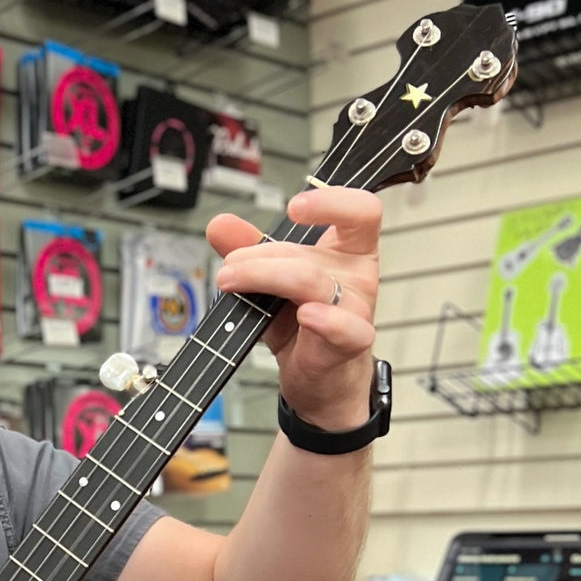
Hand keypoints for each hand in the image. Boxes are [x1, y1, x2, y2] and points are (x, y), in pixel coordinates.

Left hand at [207, 186, 381, 431]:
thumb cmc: (300, 327)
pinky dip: (325, 321)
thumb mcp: (270, 283)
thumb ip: (248, 250)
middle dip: (257, 258)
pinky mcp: (351, 342)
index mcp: (348, 250)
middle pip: (306, 252)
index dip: (332, 200)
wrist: (317, 380)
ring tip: (231, 282)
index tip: (294, 207)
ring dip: (264, 276)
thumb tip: (220, 224)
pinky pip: (345, 327)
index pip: (360, 211)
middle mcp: (356, 275)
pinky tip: (304, 315)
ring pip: (311, 281)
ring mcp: (357, 308)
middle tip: (228, 269)